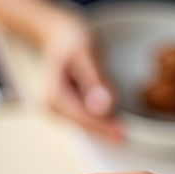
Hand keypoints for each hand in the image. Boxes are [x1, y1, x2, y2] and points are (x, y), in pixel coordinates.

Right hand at [39, 11, 123, 141]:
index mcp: (53, 94)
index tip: (122, 133)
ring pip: (82, 124)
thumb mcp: (85, 53)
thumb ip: (94, 79)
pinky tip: (112, 124)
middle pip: (81, 124)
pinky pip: (82, 119)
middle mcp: (49, 106)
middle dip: (103, 130)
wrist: (56, 34)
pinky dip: (97, 122)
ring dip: (101, 129)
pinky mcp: (62, 109)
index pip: (81, 117)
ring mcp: (54, 110)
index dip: (102, 126)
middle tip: (125, 138)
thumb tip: (102, 108)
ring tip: (121, 133)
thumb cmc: (71, 39)